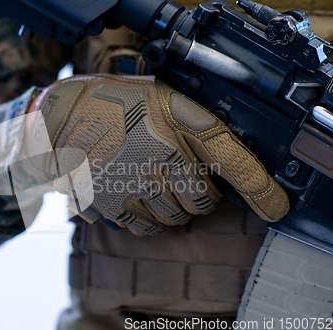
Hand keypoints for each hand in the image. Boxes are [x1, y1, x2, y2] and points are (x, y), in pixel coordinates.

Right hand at [0, 74, 289, 234]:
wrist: (57, 119)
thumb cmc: (113, 104)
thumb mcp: (159, 96)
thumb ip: (196, 124)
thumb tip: (229, 164)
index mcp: (173, 124)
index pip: (231, 162)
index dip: (260, 188)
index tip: (275, 207)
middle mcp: (154, 157)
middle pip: (201, 202)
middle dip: (199, 196)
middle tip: (182, 179)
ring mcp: (129, 185)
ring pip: (173, 220)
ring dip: (172, 209)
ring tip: (154, 187)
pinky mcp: (107, 206)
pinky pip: (143, 229)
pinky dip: (147, 221)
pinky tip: (137, 199)